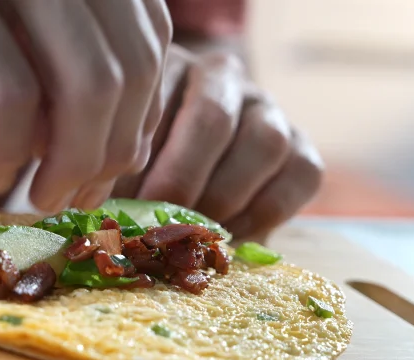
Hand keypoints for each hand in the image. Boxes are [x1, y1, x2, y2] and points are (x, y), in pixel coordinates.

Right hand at [0, 0, 172, 212]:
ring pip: (87, 88)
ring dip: (70, 165)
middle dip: (108, 154)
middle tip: (73, 198)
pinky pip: (7, 94)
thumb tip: (111, 151)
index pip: (151, 46)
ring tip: (38, 197)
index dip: (139, 119)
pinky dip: (6, 150)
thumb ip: (69, 59)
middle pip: (129, 72)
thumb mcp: (15, 13)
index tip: (111, 171)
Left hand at [113, 46, 323, 239]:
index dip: (141, 156)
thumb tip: (111, 213)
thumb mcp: (120, 164)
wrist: (187, 186)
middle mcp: (224, 79)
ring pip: (266, 143)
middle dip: (183, 180)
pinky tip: (232, 236)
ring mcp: (267, 109)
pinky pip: (302, 173)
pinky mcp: (300, 148)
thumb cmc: (140, 170)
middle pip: (215, 119)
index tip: (122, 199)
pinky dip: (266, 213)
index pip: (159, 98)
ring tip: (194, 233)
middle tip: (159, 221)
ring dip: (225, 197)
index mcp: (170, 69)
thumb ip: (117, 177)